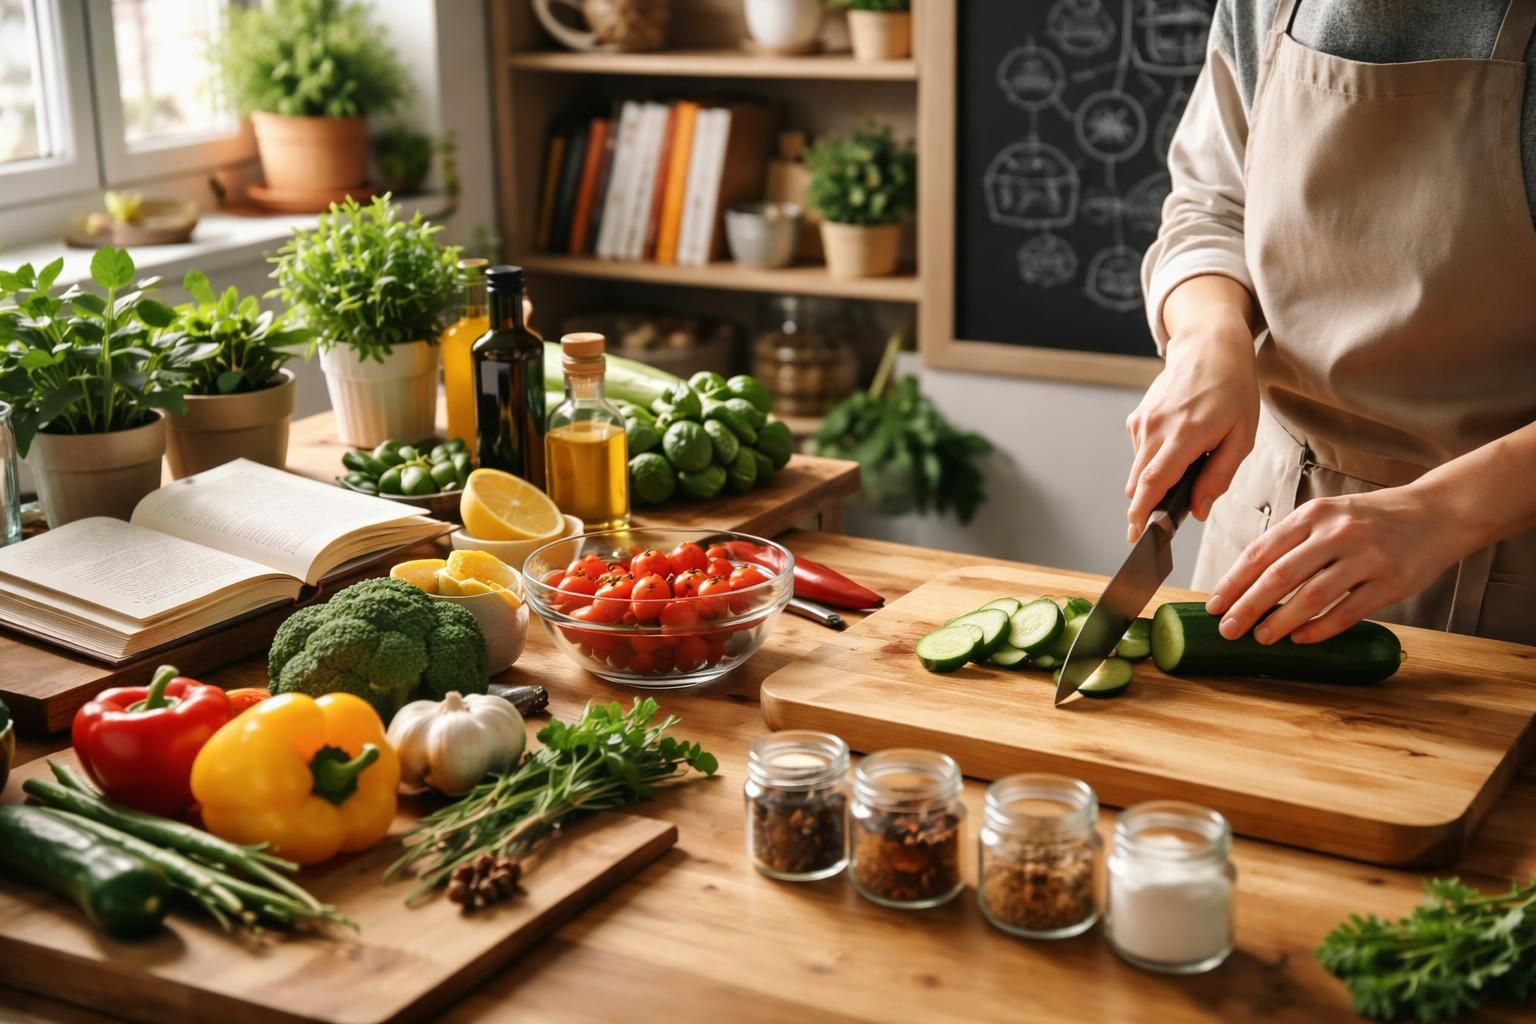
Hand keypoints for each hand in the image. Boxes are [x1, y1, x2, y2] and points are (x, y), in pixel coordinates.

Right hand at [1125, 306, 1258, 541]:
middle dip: (1144, 507)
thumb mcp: (1242, 436)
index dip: (1141, 513)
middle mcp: (1156, 428)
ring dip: (1153, 483)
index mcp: (1185, 434)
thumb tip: (1197, 509)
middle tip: (1159, 524)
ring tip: (1183, 473)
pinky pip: (1140, 452)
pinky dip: (1153, 461)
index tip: (1135, 536)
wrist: (1209, 346)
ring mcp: (1143, 421)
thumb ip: (1219, 476)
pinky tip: (1177, 448)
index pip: (1153, 483)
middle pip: (1139, 482)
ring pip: (1138, 469)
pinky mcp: (1138, 416)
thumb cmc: (1232, 388)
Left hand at [1204, 485, 1469, 643]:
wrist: (1437, 514)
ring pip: (1311, 596)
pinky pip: (1348, 612)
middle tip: (1227, 629)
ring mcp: (1366, 558)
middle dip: (1248, 606)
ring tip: (1260, 638)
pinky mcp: (1391, 583)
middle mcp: (1337, 533)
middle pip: (1280, 575)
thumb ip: (1294, 541)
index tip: (1213, 604)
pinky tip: (1301, 639)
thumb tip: (1248, 580)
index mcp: (1314, 515)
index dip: (1234, 581)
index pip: (1262, 551)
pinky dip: (1320, 629)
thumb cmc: (1371, 519)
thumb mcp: (1329, 516)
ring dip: (1280, 621)